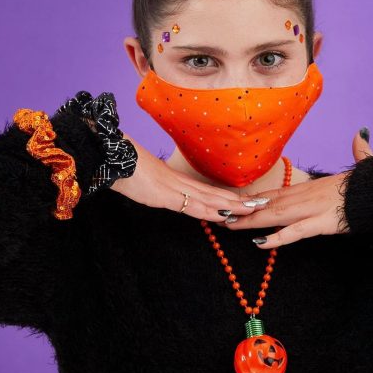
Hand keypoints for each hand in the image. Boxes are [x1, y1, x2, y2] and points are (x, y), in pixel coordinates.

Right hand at [110, 133, 262, 221]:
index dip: (226, 196)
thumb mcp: (146, 181)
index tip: (243, 200)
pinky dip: (210, 210)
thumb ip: (159, 188)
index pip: (207, 190)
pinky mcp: (166, 195)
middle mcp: (180, 183)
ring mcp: (174, 188)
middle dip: (238, 201)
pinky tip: (223, 215)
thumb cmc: (125, 167)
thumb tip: (164, 191)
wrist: (112, 157)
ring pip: (210, 198)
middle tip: (260, 204)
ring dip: (232, 206)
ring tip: (252, 209)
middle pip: (215, 193)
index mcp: (176, 180)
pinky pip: (192, 205)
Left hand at [222, 128, 372, 248]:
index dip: (255, 198)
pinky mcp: (321, 223)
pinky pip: (295, 232)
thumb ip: (358, 152)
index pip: (277, 193)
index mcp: (310, 186)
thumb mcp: (363, 165)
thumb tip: (361, 134)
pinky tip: (260, 244)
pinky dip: (277, 238)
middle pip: (269, 203)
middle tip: (220, 215)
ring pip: (275, 215)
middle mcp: (305, 196)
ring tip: (229, 226)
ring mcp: (311, 209)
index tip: (236, 202)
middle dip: (243, 210)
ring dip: (250, 222)